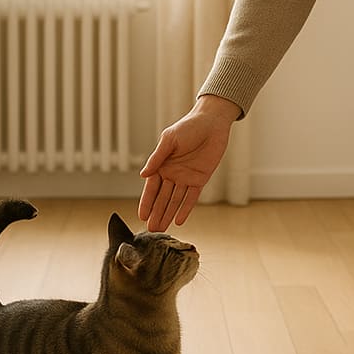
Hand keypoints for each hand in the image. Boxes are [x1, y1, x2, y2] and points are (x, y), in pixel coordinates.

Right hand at [138, 95, 241, 230]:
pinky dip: (185, 208)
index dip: (146, 202)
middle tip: (150, 230)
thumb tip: (142, 175)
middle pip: (162, 198)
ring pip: (175, 200)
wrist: (212, 123)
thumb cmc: (188, 127)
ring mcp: (186, 178)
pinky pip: (192, 197)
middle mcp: (172, 174)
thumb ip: (157, 158)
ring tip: (160, 229)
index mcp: (162, 164)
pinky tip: (179, 220)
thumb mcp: (169, 140)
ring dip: (168, 214)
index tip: (141, 216)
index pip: (152, 187)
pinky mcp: (200, 179)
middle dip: (156, 213)